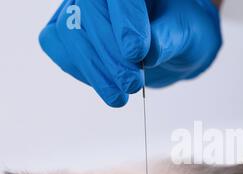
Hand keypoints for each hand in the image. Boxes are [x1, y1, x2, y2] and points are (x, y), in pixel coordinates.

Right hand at [39, 0, 221, 107]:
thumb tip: (149, 51)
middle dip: (110, 54)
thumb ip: (168, 38)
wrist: (171, 44)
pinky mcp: (66, 31)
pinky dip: (79, 69)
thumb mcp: (185, 32)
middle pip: (89, 13)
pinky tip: (106, 86)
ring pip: (68, 32)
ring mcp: (78, 7)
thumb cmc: (180, 30)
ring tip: (121, 96)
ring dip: (93, 69)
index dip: (125, 22)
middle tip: (132, 84)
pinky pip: (57, 45)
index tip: (136, 53)